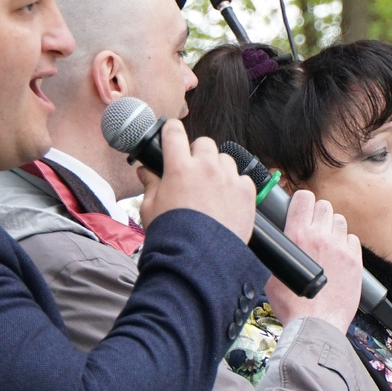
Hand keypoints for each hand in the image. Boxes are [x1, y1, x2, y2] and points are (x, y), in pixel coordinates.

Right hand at [133, 121, 255, 241]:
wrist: (199, 259)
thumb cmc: (172, 235)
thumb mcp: (151, 209)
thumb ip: (150, 185)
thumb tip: (145, 171)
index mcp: (178, 167)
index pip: (174, 132)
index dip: (172, 131)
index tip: (172, 134)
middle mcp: (205, 167)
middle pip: (204, 143)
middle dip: (198, 153)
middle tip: (193, 171)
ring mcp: (228, 178)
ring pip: (225, 159)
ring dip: (218, 168)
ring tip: (212, 189)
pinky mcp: (246, 193)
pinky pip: (242, 178)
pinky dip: (236, 186)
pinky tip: (227, 201)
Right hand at [266, 190, 363, 330]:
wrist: (316, 325)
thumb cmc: (292, 305)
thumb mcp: (273, 273)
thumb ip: (277, 250)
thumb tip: (273, 239)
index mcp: (296, 236)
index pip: (304, 198)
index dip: (302, 201)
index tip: (302, 208)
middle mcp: (320, 237)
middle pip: (324, 206)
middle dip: (318, 215)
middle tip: (314, 229)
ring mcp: (340, 249)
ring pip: (339, 221)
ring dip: (332, 228)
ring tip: (326, 244)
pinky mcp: (355, 261)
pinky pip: (353, 239)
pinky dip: (346, 244)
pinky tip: (338, 257)